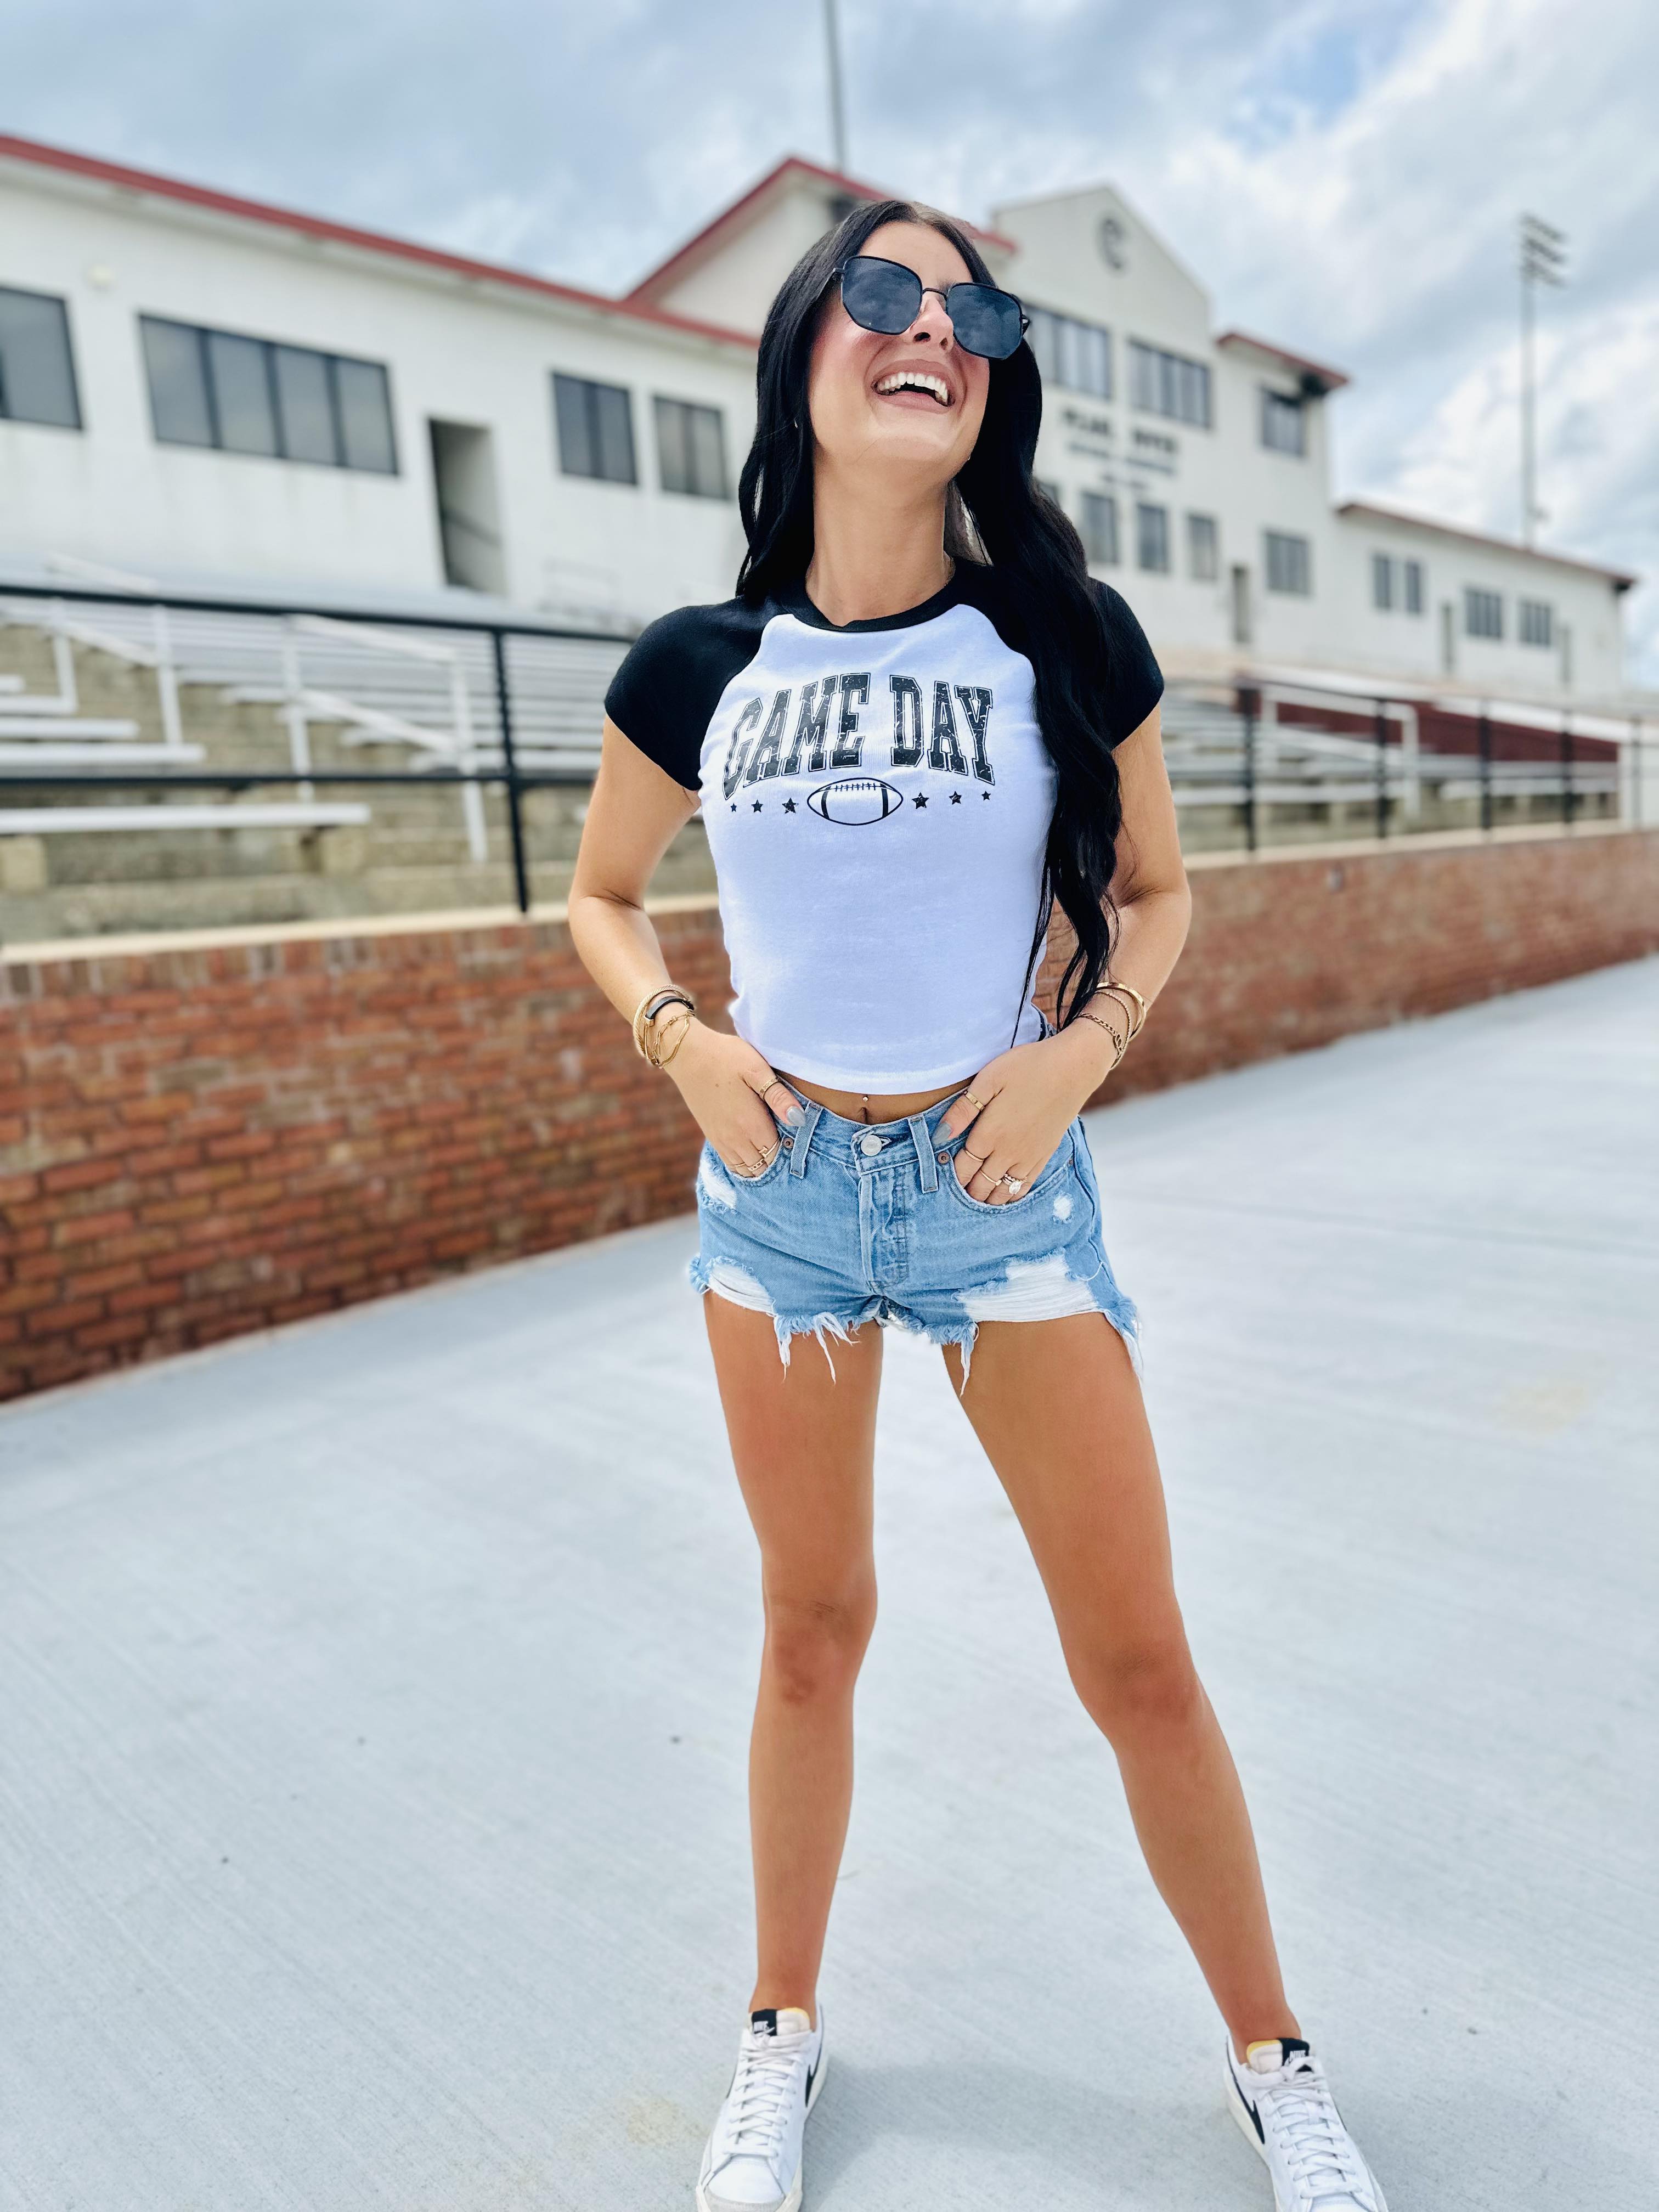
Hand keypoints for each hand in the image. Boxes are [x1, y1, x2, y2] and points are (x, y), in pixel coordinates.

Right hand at [661, 1018, 803, 1179]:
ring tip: (770, 1147)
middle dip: (776, 1158)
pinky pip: (731, 1164)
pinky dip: (745, 1164)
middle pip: (763, 1165)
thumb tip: (799, 1119)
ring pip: (746, 1169)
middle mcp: (735, 1138)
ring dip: (760, 1164)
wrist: (688, 1055)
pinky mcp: (712, 1137)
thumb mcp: (757, 1069)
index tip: (795, 1135)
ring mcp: (721, 1140)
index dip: (789, 1148)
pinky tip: (752, 1152)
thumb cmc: (727, 1057)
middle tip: (786, 1141)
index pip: (776, 1153)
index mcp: (750, 1123)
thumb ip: (779, 1096)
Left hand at [934, 1021, 1116, 1203]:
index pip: (964, 1168)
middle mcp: (1008, 1152)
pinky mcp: (1045, 1155)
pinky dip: (1011, 1196)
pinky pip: (1025, 1186)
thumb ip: (963, 1110)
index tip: (942, 1181)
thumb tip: (939, 1135)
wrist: (1073, 1069)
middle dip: (967, 1192)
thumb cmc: (1027, 1067)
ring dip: (988, 1198)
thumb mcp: (988, 1079)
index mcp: (989, 1134)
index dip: (952, 1177)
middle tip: (956, 1194)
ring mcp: (1029, 1157)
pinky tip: (1004, 1196)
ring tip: (977, 1199)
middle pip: (981, 1185)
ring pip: (1003, 1191)